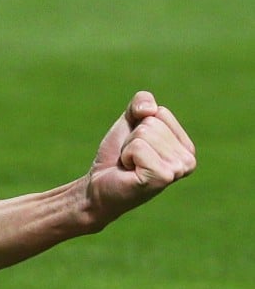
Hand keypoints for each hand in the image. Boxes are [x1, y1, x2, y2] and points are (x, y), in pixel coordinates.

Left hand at [86, 91, 195, 225]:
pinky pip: (138, 146)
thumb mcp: (130, 122)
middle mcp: (188, 160)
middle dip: (132, 138)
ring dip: (129, 147)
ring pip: (144, 132)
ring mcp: (177, 170)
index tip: (136, 146)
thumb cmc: (117, 155)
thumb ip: (141, 103)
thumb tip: (150, 109)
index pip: (160, 112)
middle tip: (131, 158)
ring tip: (131, 165)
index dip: (138, 124)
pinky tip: (130, 171)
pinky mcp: (162, 177)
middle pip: (151, 122)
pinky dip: (127, 155)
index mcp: (186, 147)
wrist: (99, 184)